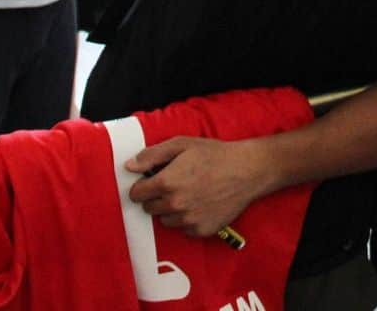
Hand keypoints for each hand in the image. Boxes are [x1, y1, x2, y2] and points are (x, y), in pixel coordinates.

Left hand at [126, 136, 277, 236]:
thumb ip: (152, 155)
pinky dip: (188, 218)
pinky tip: (201, 204)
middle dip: (157, 197)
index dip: (143, 186)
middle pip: (149, 208)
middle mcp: (174, 205)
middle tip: (175, 184)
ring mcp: (187, 220)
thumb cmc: (214, 154)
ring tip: (190, 193)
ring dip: (171, 209)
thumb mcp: (182, 144)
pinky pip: (184, 228)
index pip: (137, 194)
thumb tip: (129, 166)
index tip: (153, 181)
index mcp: (166, 183)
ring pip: (165, 220)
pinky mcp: (200, 231)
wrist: (246, 171)